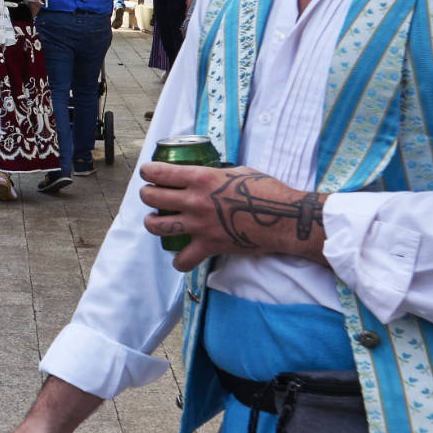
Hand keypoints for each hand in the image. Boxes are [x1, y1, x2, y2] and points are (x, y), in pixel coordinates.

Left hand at [137, 162, 329, 270]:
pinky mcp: (209, 246)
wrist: (285, 218)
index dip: (148, 171)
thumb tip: (206, 177)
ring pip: (157, 226)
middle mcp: (195, 200)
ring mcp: (200, 225)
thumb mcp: (237, 171)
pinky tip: (181, 256)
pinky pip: (183, 260)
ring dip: (152, 223)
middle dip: (147, 195)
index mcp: (201, 177)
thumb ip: (215, 175)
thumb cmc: (266, 190)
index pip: (160, 172)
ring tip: (157, 221)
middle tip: (152, 196)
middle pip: (152, 198)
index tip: (148, 173)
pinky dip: (179, 261)